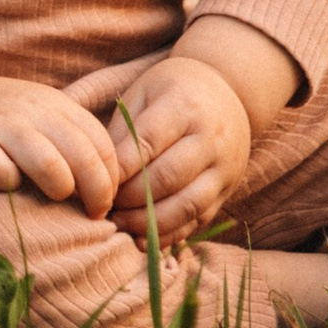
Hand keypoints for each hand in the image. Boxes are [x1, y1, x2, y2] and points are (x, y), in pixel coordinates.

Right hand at [0, 75, 122, 214]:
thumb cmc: (1, 121)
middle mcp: (32, 111)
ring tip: (52, 200)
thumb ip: (72, 142)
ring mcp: (1, 126)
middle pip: (83, 155)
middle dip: (95, 193)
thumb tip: (110, 189)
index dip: (110, 179)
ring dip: (59, 188)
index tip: (104, 204)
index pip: (102, 143)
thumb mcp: (41, 118)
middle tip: (90, 217)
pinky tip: (6, 188)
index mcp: (56, 104)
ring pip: (49, 163)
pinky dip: (8, 184)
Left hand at [103, 53, 251, 241]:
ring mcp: (222, 169)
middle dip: (132, 197)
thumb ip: (124, 128)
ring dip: (149, 222)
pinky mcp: (226, 192)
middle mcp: (210, 139)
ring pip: (186, 205)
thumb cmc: (174, 90)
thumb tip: (100, 170)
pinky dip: (170, 234)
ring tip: (120, 224)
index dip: (122, 166)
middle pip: (169, 176)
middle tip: (105, 206)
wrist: (229, 93)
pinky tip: (144, 237)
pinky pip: (198, 220)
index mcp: (185, 106)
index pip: (150, 140)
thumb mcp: (146, 92)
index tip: (98, 181)